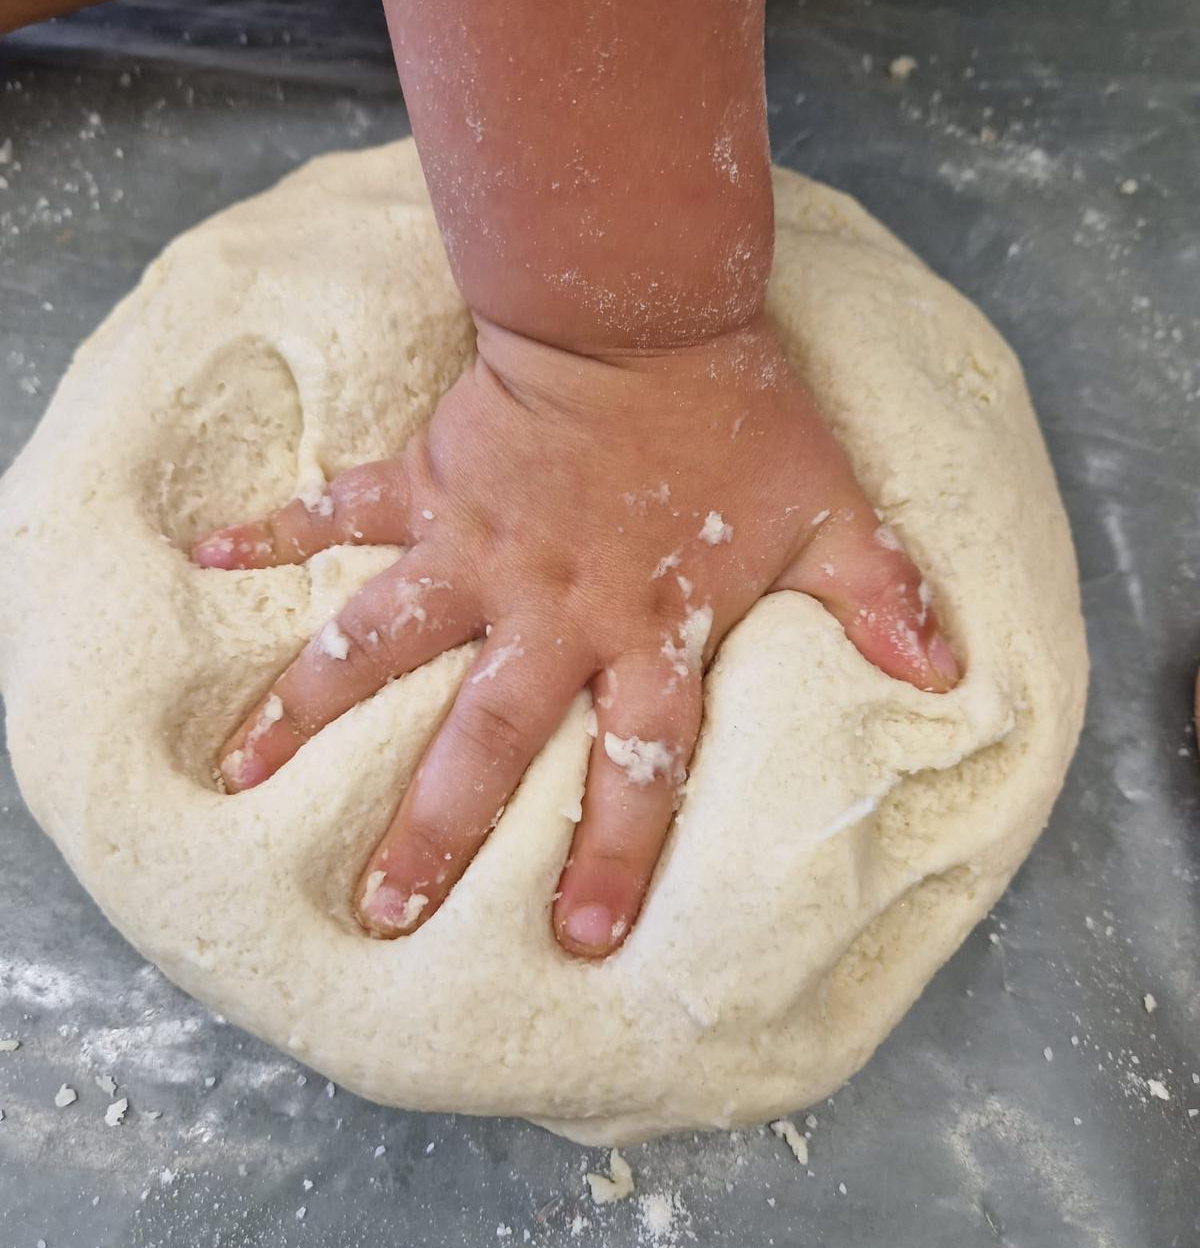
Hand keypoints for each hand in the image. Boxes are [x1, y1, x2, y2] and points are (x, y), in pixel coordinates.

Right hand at [193, 315, 958, 958]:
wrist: (648, 307)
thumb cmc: (741, 415)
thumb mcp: (832, 511)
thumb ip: (883, 598)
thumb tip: (949, 676)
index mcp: (643, 630)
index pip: (637, 764)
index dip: (616, 854)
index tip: (583, 940)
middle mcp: (546, 611)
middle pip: (486, 739)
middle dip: (436, 830)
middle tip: (382, 915)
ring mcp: (474, 550)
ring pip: (379, 642)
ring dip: (309, 708)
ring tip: (236, 774)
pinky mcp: (426, 484)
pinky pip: (335, 512)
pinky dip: (270, 529)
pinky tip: (203, 552)